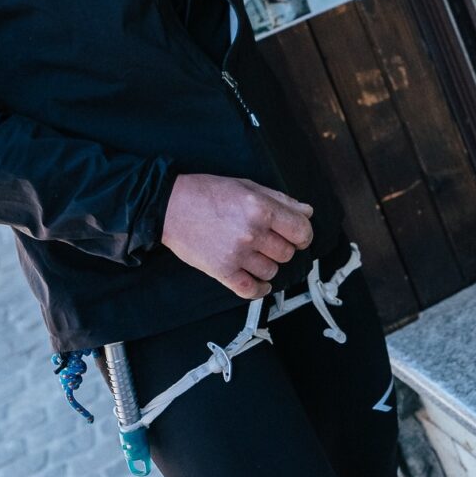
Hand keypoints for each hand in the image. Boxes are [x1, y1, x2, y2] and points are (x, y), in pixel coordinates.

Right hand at [162, 175, 313, 299]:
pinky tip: (257, 280)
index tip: (298, 236)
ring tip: (254, 254)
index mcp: (260, 208)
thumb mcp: (246, 186)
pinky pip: (251, 290)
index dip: (303, 234)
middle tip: (268, 241)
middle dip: (281, 247)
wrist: (169, 206)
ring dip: (267, 265)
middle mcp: (251, 232)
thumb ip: (280, 200)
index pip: (301, 231)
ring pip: (271, 271)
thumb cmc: (206, 192)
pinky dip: (258, 288)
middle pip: (287, 253)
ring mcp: (237, 254)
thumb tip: (306, 212)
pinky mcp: (222, 271)